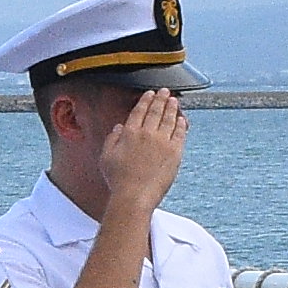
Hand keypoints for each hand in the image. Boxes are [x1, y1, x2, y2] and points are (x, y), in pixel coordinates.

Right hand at [101, 86, 188, 215]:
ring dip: (172, 107)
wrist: (134, 196)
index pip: (139, 110)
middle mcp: (147, 133)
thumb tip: (118, 127)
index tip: (149, 93)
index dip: (145, 100)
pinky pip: (180, 133)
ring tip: (174, 100)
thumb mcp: (106, 157)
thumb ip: (112, 139)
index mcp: (129, 132)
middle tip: (164, 91)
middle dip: (160, 98)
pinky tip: (181, 119)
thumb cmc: (118, 180)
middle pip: (156, 110)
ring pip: (169, 119)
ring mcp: (163, 142)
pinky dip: (181, 124)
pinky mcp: (175, 152)